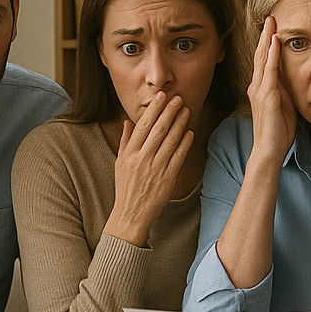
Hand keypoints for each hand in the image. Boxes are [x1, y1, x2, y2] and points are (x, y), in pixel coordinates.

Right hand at [104, 91, 192, 246]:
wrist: (132, 214)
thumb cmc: (126, 187)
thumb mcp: (120, 163)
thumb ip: (125, 141)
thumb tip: (128, 121)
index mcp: (130, 154)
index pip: (143, 126)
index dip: (154, 110)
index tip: (161, 97)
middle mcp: (142, 159)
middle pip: (158, 130)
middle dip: (169, 112)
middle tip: (178, 98)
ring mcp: (156, 169)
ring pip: (171, 141)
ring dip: (180, 123)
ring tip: (186, 110)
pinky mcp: (168, 178)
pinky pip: (179, 157)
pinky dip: (185, 143)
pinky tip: (190, 132)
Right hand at [247, 17, 296, 166]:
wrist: (269, 152)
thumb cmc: (278, 133)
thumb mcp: (285, 106)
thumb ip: (286, 91)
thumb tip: (294, 78)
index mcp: (261, 89)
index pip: (263, 60)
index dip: (267, 42)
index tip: (273, 27)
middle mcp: (256, 87)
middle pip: (260, 54)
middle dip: (265, 35)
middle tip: (271, 16)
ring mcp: (259, 91)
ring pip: (262, 59)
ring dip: (266, 39)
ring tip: (271, 22)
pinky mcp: (266, 97)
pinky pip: (269, 72)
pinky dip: (271, 56)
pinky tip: (274, 42)